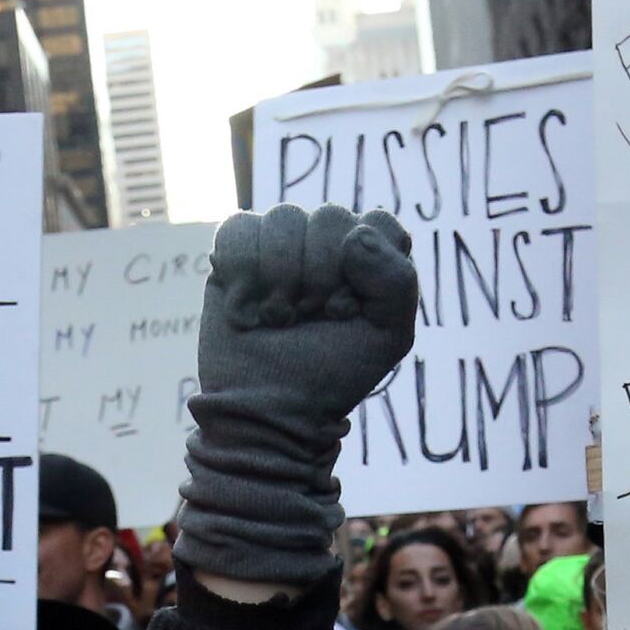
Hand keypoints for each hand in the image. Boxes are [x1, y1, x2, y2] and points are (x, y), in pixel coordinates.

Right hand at [176, 203, 417, 587]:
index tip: (348, 310)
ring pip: (283, 217)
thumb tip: (355, 234)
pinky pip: (237, 228)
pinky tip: (246, 309)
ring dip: (280, 276)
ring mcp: (278, 247)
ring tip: (278, 318)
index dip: (364, 265)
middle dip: (320, 274)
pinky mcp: (234, 257)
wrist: (268, 413)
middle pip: (329, 217)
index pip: (377, 223)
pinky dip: (241, 271)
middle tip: (310, 317)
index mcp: (368, 258)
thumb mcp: (389, 335)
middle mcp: (324, 244)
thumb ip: (396, 280)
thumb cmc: (332, 375)